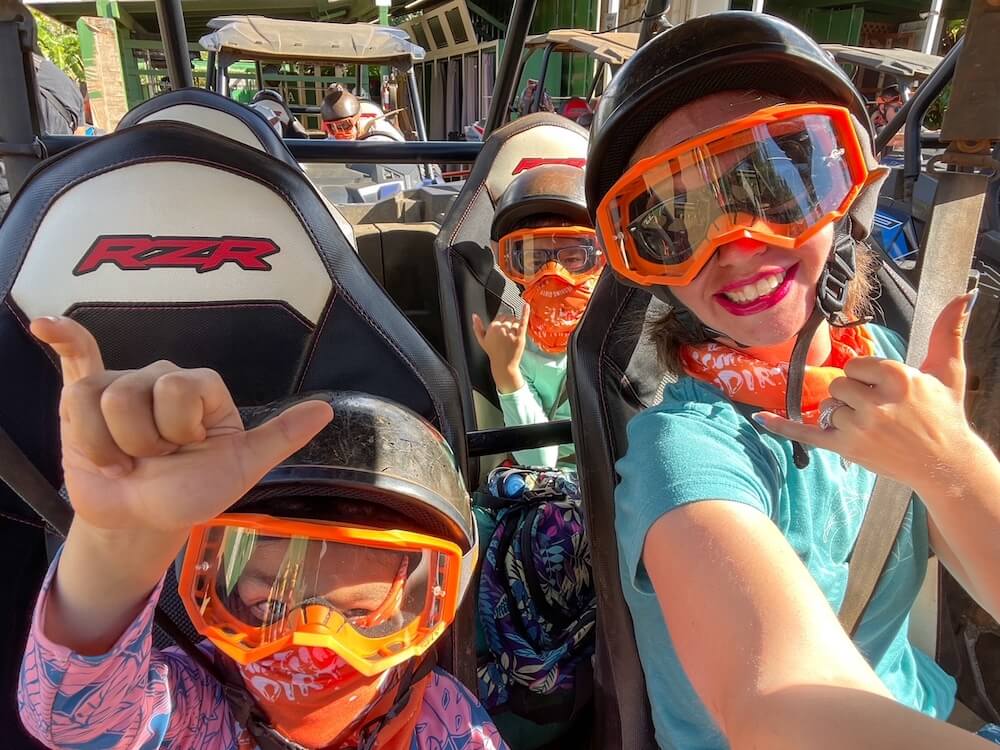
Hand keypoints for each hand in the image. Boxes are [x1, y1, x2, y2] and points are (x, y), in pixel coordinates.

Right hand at [34, 316, 332, 533]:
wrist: (142, 519)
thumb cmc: (193, 490)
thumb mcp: (242, 467)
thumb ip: (280, 436)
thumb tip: (327, 410)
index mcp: (199, 386)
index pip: (179, 389)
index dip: (177, 429)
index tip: (187, 450)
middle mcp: (159, 376)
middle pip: (132, 395)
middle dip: (140, 442)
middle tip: (152, 460)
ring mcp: (120, 383)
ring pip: (94, 401)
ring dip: (106, 447)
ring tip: (124, 459)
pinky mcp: (85, 396)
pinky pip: (75, 357)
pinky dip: (61, 338)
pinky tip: (45, 323)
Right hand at [472, 305, 529, 393]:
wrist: (503, 365)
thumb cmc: (493, 352)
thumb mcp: (481, 340)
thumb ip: (477, 327)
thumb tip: (474, 316)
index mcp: (492, 328)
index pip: (500, 317)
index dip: (502, 323)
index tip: (502, 330)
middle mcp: (501, 329)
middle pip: (508, 318)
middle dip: (509, 324)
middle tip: (508, 335)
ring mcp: (511, 333)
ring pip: (516, 321)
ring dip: (516, 326)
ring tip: (513, 336)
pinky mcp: (520, 337)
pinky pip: (523, 321)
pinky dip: (525, 312)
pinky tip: (526, 306)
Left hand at [756, 292, 978, 490]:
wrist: (945, 463)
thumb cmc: (945, 415)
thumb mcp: (948, 370)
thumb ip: (950, 330)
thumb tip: (962, 294)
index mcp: (897, 378)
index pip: (856, 364)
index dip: (868, 376)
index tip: (886, 389)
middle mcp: (875, 403)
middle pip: (839, 385)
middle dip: (856, 394)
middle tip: (883, 410)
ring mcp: (859, 428)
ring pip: (830, 407)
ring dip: (846, 413)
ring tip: (875, 426)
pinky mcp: (846, 448)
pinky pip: (806, 433)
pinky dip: (783, 426)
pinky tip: (760, 419)